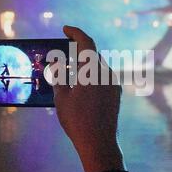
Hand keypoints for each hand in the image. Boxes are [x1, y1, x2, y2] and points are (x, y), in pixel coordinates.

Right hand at [53, 26, 124, 171]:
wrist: (99, 142)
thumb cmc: (77, 120)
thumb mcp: (61, 97)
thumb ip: (59, 76)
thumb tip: (56, 64)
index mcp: (92, 69)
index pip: (86, 42)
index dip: (75, 32)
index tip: (65, 29)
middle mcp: (106, 73)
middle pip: (92, 54)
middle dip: (78, 51)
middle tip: (63, 54)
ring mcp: (114, 83)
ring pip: (98, 66)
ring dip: (84, 65)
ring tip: (70, 72)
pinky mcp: (116, 93)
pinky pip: (103, 77)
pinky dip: (91, 75)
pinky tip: (81, 85)